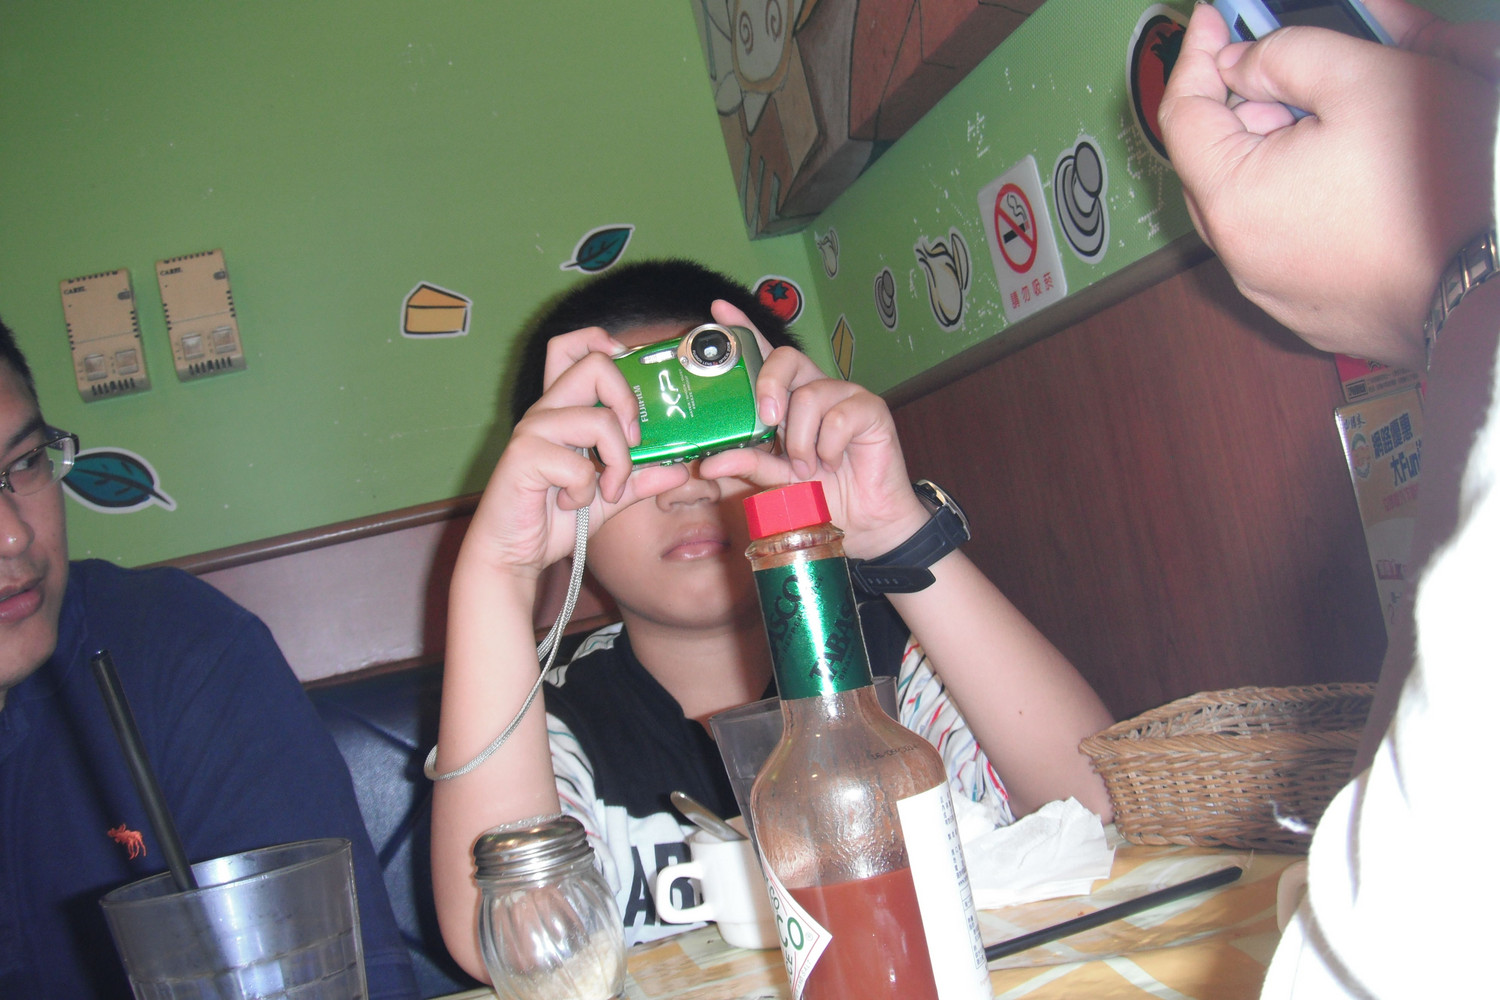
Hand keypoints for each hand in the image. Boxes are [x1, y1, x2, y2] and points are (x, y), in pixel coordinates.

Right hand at [464, 326, 687, 575]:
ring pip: (598, 420)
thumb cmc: (552, 520)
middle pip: (593, 364)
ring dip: (617, 463)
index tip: (630, 384)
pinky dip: (585, 492)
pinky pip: (577, 465)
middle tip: (633, 442)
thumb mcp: (608, 497)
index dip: (605, 344)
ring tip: (606, 490)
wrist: (511, 554)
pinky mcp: (523, 456)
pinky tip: (569, 504)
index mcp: (564, 409)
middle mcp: (546, 410)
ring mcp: (532, 430)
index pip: (574, 347)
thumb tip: (679, 467)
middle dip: (628, 402)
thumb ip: (640, 479)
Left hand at [699, 300, 927, 557]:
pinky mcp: (871, 409)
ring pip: (810, 394)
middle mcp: (815, 389)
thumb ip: (745, 465)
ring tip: (808, 466)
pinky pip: (839, 416)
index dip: (743, 330)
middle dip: (769, 384)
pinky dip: (829, 445)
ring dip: (802, 439)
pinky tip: (834, 461)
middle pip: (787, 357)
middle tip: (767, 420)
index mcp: (788, 399)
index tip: (718, 311)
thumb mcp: (775, 481)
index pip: (764, 356)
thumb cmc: (821, 494)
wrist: (864, 522)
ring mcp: (845, 396)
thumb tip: (707, 462)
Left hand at [1158, 0, 1497, 368]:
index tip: (1211, 19)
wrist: (1494, 285)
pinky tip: (1355, 186)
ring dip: (1276, 158)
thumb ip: (1287, 55)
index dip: (1195, 55)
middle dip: (1243, 108)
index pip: (1180, 115)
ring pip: (1251, 205)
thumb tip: (1241, 62)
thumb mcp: (1365, 79)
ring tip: (1338, 131)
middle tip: (1291, 73)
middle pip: (1213, 162)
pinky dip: (1301, 205)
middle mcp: (1237, 256)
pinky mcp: (1308, 312)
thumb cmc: (1439, 184)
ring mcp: (1272, 291)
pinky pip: (1285, 244)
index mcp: (1232, 198)